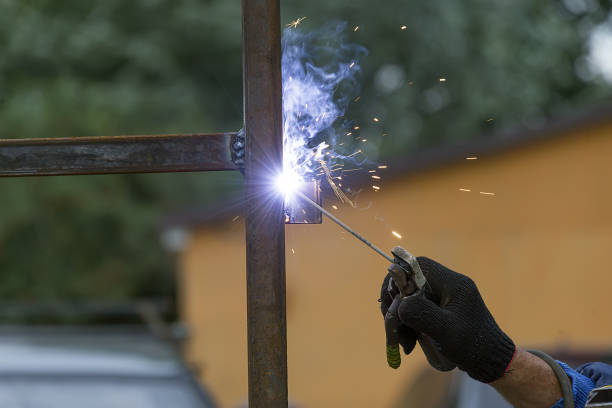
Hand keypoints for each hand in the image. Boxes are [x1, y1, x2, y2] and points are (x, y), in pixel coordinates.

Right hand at [380, 257, 514, 382]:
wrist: (491, 363)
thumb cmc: (472, 346)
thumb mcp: (445, 331)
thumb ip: (421, 313)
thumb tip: (399, 303)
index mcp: (453, 283)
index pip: (419, 265)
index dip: (400, 276)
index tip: (391, 299)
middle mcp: (448, 285)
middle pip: (410, 281)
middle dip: (397, 303)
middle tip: (391, 324)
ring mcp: (444, 297)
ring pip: (411, 298)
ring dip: (401, 318)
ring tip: (404, 342)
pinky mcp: (441, 309)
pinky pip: (417, 309)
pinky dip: (409, 324)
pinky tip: (409, 342)